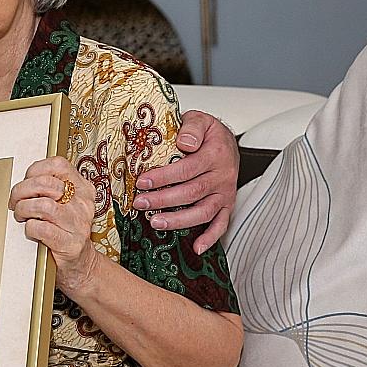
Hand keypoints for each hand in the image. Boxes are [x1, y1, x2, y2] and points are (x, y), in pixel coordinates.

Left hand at [9, 157, 99, 294]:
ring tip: (21, 216)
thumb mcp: (64, 203)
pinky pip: (41, 228)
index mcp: (83, 188)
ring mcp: (78, 223)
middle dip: (21, 191)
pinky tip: (31, 230)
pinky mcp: (70, 243)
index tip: (26, 182)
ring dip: (23, 210)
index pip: (58, 165)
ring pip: (42, 205)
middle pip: (45, 184)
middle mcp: (83, 203)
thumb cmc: (65, 230)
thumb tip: (22, 181)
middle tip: (15, 201)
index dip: (34, 171)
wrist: (81, 264)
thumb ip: (49, 188)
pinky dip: (29, 228)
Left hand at [132, 110, 236, 253]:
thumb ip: (192, 127)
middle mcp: (223, 176)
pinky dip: (210, 238)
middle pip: (191, 192)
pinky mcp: (227, 205)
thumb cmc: (208, 133)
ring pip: (203, 211)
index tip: (141, 181)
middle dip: (163, 200)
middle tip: (140, 203)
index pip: (186, 169)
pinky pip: (221, 224)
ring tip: (156, 222)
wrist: (227, 141)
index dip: (163, 177)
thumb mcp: (199, 119)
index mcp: (215, 154)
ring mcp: (225, 193)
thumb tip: (185, 142)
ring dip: (179, 220)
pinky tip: (196, 247)